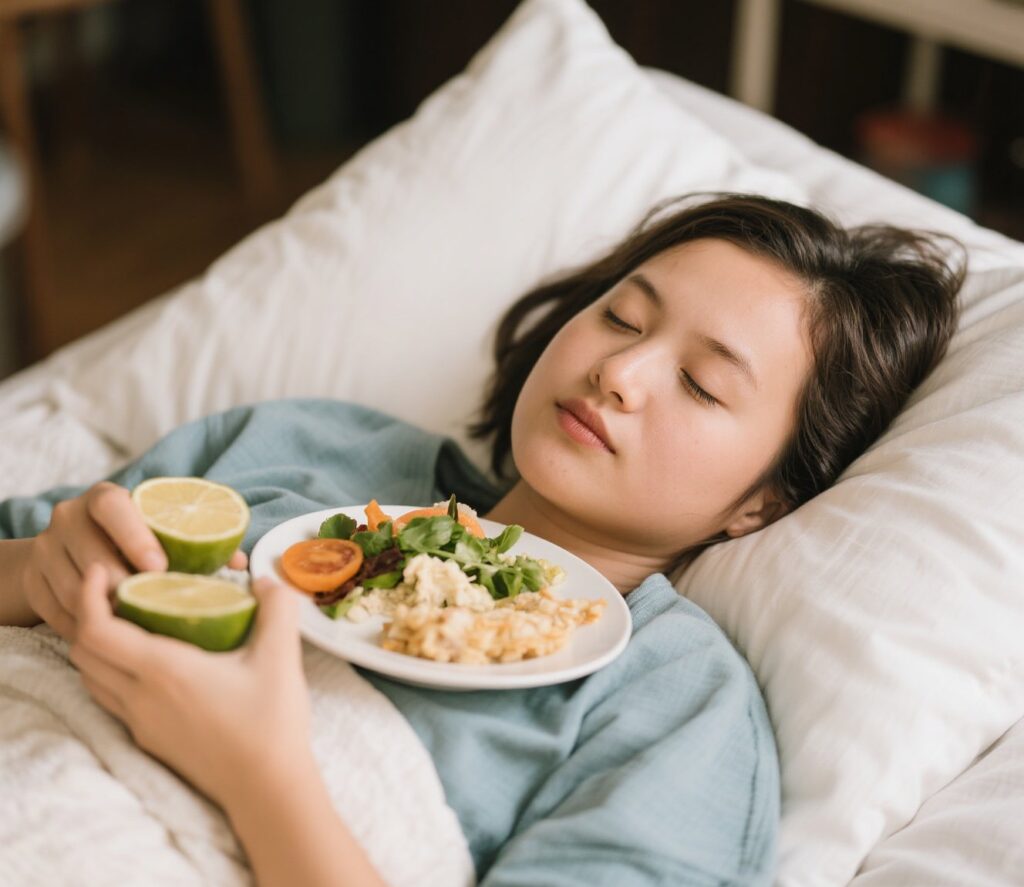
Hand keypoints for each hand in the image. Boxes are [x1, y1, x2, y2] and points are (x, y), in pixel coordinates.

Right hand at [20, 481, 246, 639]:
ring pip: (74, 589)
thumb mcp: (161, 532)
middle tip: (155, 610)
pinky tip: (114, 640)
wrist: (71, 551)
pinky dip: (88, 628)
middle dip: (126, 587)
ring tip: (141, 629)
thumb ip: (200, 542)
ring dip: (108, 613)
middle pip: (93, 556)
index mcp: (103, 498)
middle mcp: (68, 517)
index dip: (135, 536)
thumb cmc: (136, 540)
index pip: (113, 507)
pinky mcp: (32, 581)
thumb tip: (240, 562)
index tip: (161, 567)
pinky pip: (59, 612)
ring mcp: (45, 549)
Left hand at [68, 565, 307, 809]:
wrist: (267, 788)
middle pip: (82, 652)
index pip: (96, 629)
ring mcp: (141, 722)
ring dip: (96, 646)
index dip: (89, 595)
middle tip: (116, 590)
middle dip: (87, 614)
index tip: (104, 570)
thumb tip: (263, 580)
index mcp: (162, 670)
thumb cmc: (270, 723)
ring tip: (127, 621)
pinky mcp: (150, 740)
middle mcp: (140, 697)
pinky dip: (111, 672)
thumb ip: (276, 607)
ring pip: (91, 678)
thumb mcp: (282, 656)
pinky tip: (147, 663)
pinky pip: (111, 699)